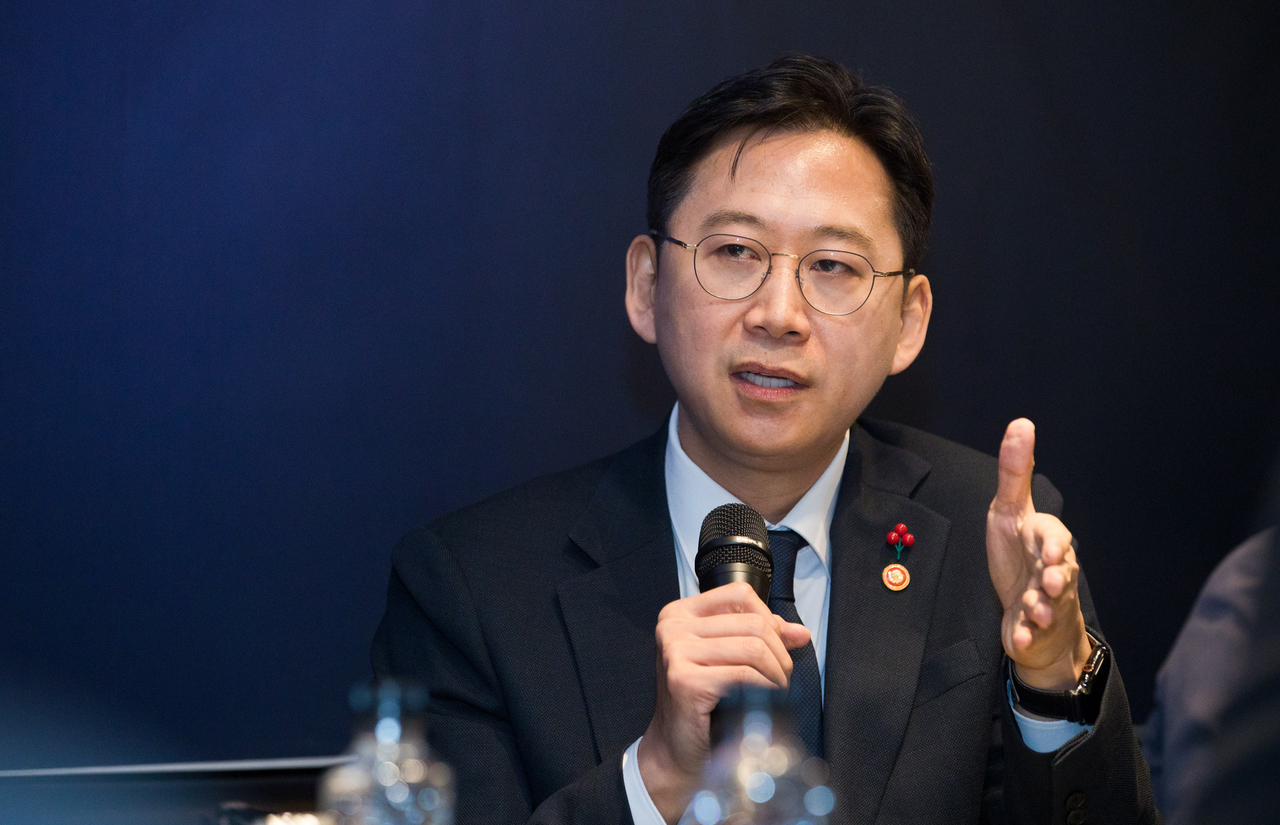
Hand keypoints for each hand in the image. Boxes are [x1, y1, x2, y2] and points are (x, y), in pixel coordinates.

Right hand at [637, 582, 810, 822]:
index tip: (776, 645)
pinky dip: (765, 688)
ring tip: (775, 689)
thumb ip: (760, 638)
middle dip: (779, 652)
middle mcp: (673, 627)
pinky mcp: (684, 680)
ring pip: (753, 648)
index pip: (740, 595)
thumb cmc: (701, 703)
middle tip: (781, 677)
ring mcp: (675, 652)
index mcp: (680, 613)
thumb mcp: (727, 658)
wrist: (675, 748)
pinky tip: (764, 699)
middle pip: (752, 623)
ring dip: (776, 673)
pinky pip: (744, 675)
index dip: (768, 619)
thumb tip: (800, 633)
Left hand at [987, 419, 1091, 690]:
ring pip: (1048, 605)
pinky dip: (1024, 636)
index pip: (1054, 537)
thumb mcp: (1010, 512)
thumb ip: (1014, 473)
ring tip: (1034, 610)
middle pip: (1060, 574)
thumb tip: (1022, 423)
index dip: (1054, 543)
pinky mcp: (1033, 629)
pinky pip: (1030, 634)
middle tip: (1048, 581)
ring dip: (1040, 608)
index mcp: (1046, 543)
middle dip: (1056, 577)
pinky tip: (1016, 639)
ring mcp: (1045, 603)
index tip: (1052, 549)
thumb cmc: (1020, 555)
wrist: (1030, 612)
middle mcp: (1052, 572)